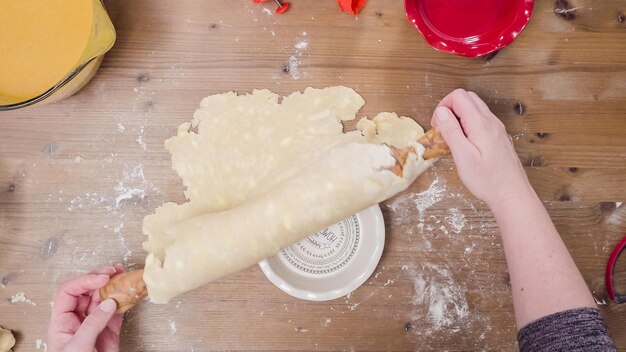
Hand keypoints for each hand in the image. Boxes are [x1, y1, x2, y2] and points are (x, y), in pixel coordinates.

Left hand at [48, 265, 124, 351]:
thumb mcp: (77, 347)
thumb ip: (92, 324)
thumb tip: (108, 303)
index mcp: (61, 321)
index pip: (69, 292)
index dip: (84, 281)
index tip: (101, 279)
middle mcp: (78, 319)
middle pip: (87, 291)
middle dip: (100, 278)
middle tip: (114, 271)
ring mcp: (95, 324)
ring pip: (104, 298)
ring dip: (114, 287)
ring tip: (124, 277)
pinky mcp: (110, 331)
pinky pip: (117, 311)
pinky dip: (125, 301)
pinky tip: (130, 293)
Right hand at [430, 89, 532, 206]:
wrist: (512, 194)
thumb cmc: (486, 179)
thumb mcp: (463, 156)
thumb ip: (451, 131)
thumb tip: (441, 111)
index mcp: (481, 123)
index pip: (459, 96)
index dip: (443, 105)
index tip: (437, 125)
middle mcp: (491, 121)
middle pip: (468, 98)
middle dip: (450, 108)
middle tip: (442, 128)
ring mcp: (497, 129)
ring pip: (476, 108)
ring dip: (459, 116)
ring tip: (452, 137)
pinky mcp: (499, 137)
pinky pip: (482, 120)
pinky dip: (469, 124)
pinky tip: (465, 143)